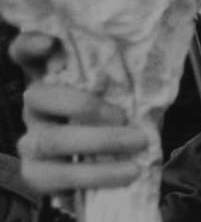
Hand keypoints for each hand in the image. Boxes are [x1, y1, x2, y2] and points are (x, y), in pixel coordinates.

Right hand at [11, 33, 146, 194]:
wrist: (113, 164)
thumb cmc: (118, 120)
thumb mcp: (122, 95)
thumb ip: (123, 82)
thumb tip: (153, 73)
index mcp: (52, 79)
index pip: (25, 54)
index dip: (30, 45)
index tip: (50, 42)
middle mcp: (36, 107)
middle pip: (40, 97)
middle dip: (84, 107)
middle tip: (124, 117)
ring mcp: (32, 140)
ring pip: (50, 140)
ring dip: (99, 144)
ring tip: (138, 146)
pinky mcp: (37, 174)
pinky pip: (56, 178)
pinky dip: (95, 177)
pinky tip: (125, 175)